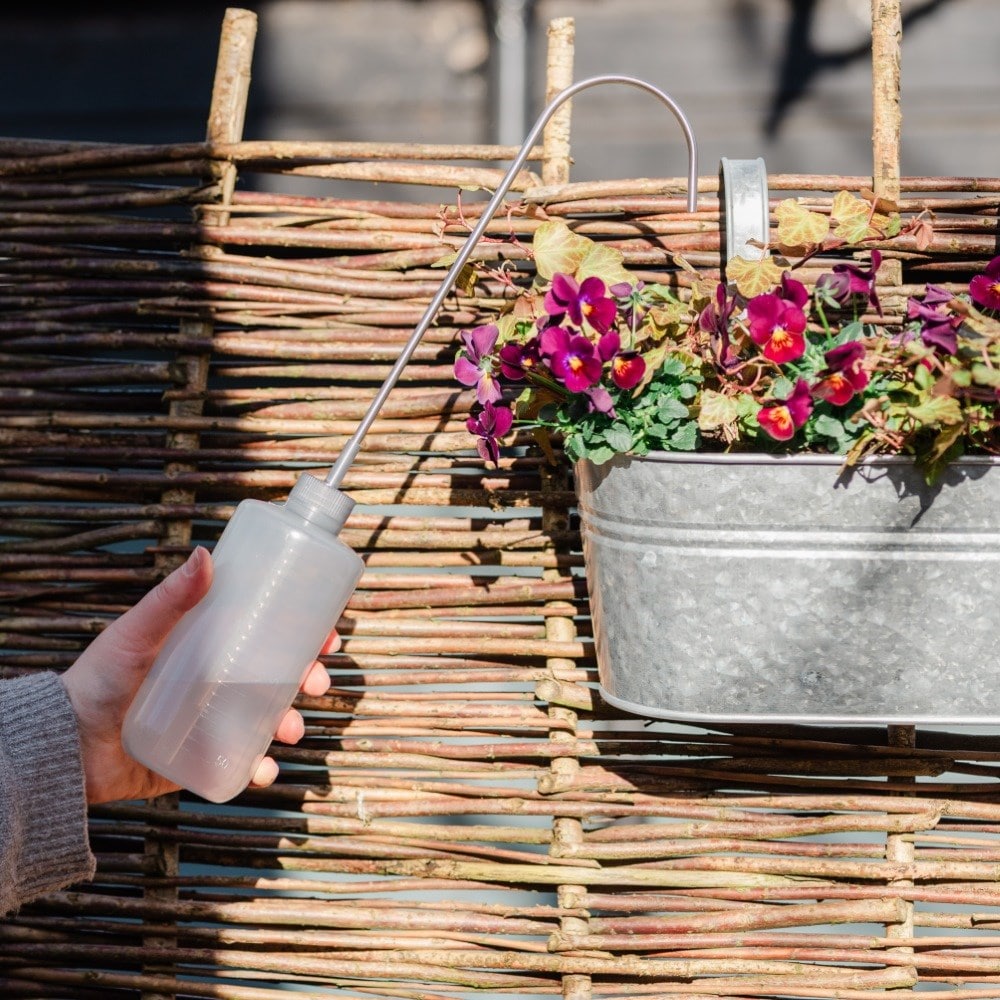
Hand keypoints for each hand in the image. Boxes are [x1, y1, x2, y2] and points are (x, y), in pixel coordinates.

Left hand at [62, 546, 335, 803]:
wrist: (65, 746)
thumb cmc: (97, 680)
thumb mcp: (137, 633)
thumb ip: (170, 599)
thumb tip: (205, 555)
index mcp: (207, 644)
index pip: (265, 632)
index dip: (302, 632)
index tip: (326, 633)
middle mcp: (215, 680)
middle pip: (277, 675)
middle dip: (307, 678)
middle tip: (315, 682)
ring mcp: (210, 720)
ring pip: (267, 719)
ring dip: (290, 723)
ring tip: (289, 730)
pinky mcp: (200, 758)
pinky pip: (241, 762)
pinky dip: (261, 766)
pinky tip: (266, 767)